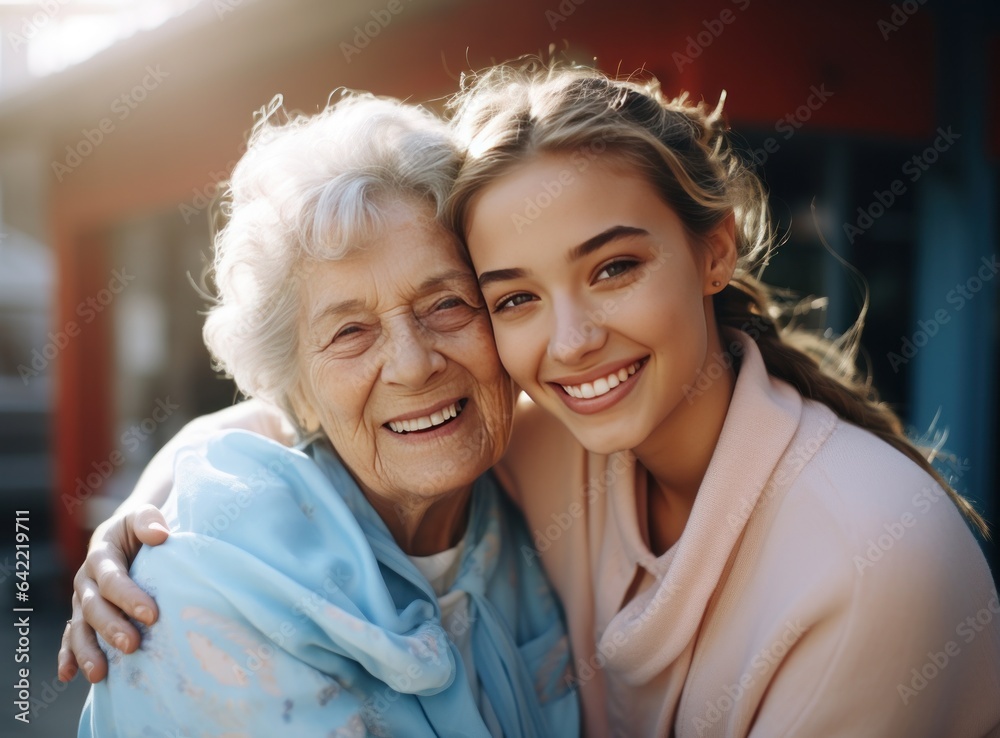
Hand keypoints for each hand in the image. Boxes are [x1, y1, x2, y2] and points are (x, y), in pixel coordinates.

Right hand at [57, 505, 169, 682]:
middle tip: (132, 645)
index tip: (152, 615)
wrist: (123, 535)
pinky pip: (71, 637)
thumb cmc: (139, 527)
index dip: (129, 597)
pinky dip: (68, 656)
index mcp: (101, 555)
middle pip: (95, 608)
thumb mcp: (142, 515)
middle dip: (112, 628)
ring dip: (87, 651)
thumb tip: (159, 534)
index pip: (112, 579)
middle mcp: (86, 580)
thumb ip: (148, 520)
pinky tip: (69, 675)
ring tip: (100, 674)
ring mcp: (82, 600)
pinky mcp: (82, 615)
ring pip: (79, 628)